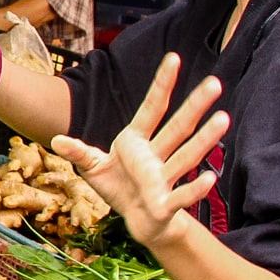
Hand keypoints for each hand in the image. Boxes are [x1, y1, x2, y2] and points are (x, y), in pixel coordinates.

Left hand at [49, 53, 228, 248]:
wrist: (137, 221)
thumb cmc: (118, 187)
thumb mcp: (93, 168)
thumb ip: (79, 152)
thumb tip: (56, 139)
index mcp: (136, 142)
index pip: (152, 108)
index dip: (162, 84)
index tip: (173, 58)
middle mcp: (155, 156)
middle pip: (178, 127)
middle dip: (195, 105)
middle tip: (215, 82)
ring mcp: (163, 179)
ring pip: (187, 155)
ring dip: (204, 139)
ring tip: (223, 118)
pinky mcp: (167, 204)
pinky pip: (183, 195)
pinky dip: (195, 188)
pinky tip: (210, 178)